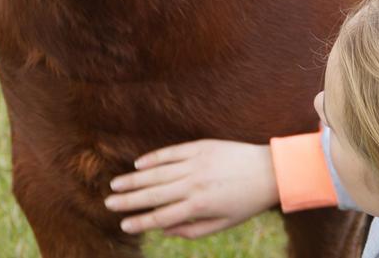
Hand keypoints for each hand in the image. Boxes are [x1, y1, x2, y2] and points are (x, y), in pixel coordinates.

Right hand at [104, 140, 277, 238]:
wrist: (269, 171)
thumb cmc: (245, 203)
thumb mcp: (222, 224)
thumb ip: (192, 230)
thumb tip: (164, 228)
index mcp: (199, 206)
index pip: (162, 216)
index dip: (141, 221)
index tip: (123, 225)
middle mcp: (193, 184)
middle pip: (153, 194)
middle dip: (128, 200)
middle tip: (108, 204)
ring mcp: (195, 163)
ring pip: (157, 173)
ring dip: (134, 180)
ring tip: (115, 185)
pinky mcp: (199, 147)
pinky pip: (170, 153)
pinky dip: (153, 159)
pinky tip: (138, 164)